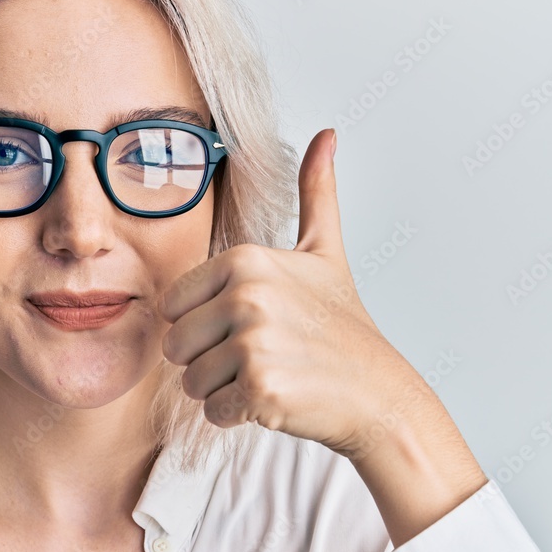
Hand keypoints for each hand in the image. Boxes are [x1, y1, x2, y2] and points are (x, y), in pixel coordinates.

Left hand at [157, 129, 431, 458]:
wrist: (379, 393)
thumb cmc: (342, 325)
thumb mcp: (325, 252)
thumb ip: (315, 194)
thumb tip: (327, 135)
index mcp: (245, 259)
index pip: (172, 307)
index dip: (203, 325)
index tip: (251, 325)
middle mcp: (246, 295)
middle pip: (175, 346)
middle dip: (207, 361)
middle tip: (260, 356)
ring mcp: (254, 343)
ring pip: (190, 382)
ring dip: (222, 390)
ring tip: (270, 375)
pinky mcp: (261, 390)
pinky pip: (212, 412)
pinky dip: (237, 416)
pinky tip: (276, 400)